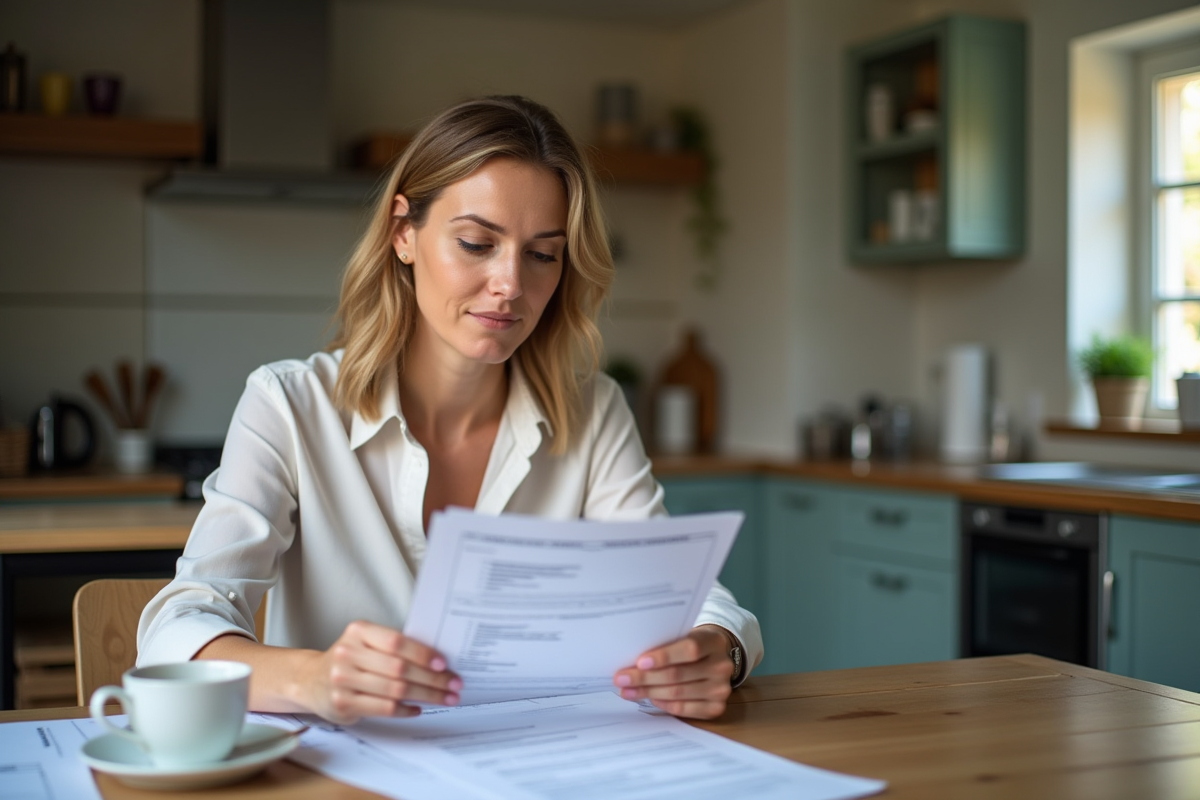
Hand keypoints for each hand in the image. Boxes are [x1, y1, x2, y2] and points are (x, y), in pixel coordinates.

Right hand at [297, 620, 461, 724]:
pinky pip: (384, 708)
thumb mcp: (365, 643)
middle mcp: (348, 653)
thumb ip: (393, 647)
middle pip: (399, 669)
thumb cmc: (350, 659)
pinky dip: (406, 710)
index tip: (443, 663)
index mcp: (358, 631)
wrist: (310, 679)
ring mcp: (343, 680)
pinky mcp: (343, 703)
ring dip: (426, 696)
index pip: (396, 642)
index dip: (422, 653)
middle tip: (454, 685)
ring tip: (445, 698)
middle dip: (432, 679)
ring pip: (395, 690)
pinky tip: (419, 708)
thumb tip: (437, 659)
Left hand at [612, 624, 734, 718]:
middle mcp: (722, 666)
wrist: (716, 657)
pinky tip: (649, 698)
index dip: (664, 656)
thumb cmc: (692, 644)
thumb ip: (666, 644)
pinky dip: (663, 704)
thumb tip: (632, 660)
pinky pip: (684, 709)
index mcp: (714, 642)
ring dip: (648, 692)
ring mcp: (721, 689)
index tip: (639, 662)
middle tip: (621, 679)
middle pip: (678, 674)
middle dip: (645, 678)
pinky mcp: (716, 707)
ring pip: (677, 693)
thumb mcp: (684, 635)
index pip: (690, 649)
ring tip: (628, 691)